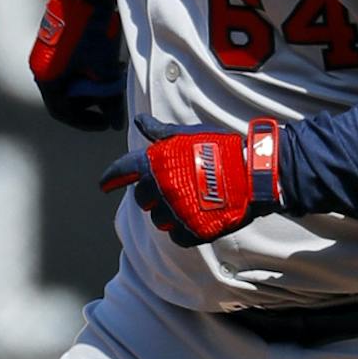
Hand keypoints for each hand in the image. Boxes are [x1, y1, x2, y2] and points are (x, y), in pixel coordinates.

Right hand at [28, 0, 125, 132]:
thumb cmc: (92, 30)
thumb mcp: (104, 69)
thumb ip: (109, 100)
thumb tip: (116, 122)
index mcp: (46, 76)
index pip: (61, 111)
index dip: (85, 120)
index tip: (105, 122)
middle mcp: (42, 64)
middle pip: (67, 94)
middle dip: (93, 100)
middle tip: (114, 99)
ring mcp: (50, 50)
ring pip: (72, 77)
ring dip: (93, 83)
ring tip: (115, 79)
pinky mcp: (59, 37)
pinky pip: (73, 62)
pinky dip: (90, 68)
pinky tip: (109, 61)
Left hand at [101, 113, 285, 245]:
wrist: (253, 173)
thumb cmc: (221, 149)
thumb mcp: (188, 134)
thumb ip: (161, 133)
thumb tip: (140, 121)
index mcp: (156, 163)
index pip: (122, 170)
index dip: (111, 178)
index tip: (104, 185)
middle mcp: (161, 188)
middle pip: (141, 199)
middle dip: (151, 195)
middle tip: (171, 188)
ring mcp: (176, 211)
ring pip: (158, 221)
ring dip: (169, 214)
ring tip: (190, 202)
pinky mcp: (192, 230)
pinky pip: (177, 237)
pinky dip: (184, 230)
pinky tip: (198, 218)